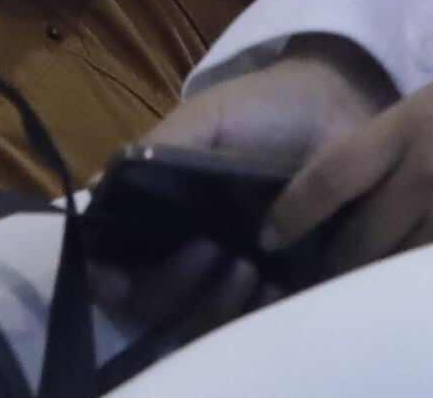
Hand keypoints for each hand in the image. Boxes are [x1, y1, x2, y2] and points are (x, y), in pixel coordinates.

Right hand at [81, 40, 401, 339]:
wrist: (337, 107)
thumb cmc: (261, 109)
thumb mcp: (204, 119)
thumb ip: (154, 152)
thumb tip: (95, 192)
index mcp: (161, 214)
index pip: (116, 264)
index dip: (107, 281)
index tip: (119, 282)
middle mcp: (191, 251)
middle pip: (155, 304)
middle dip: (172, 287)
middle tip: (210, 250)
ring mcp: (235, 274)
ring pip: (203, 322)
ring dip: (218, 303)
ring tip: (249, 266)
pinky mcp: (282, 286)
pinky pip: (258, 325)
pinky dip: (259, 313)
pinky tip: (276, 287)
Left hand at [266, 46, 432, 273]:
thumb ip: (394, 142)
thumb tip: (352, 187)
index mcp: (408, 126)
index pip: (329, 178)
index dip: (292, 213)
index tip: (271, 234)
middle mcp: (427, 176)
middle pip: (357, 239)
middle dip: (329, 262)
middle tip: (309, 272)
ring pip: (394, 269)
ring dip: (369, 280)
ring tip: (352, 288)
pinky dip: (415, 287)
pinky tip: (405, 292)